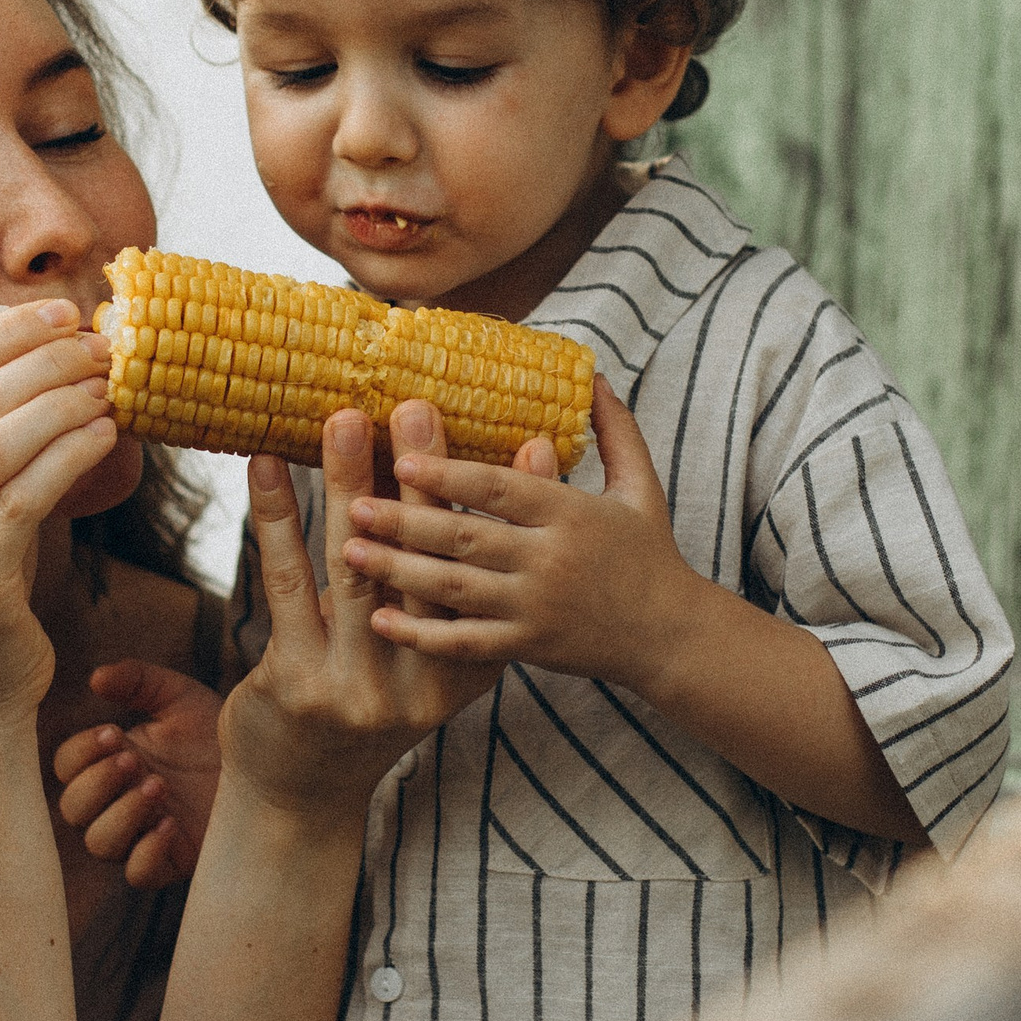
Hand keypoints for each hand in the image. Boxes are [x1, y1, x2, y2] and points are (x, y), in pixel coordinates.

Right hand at [54, 661, 223, 888]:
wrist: (267, 764)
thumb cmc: (216, 732)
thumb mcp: (178, 697)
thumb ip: (136, 680)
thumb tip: (96, 679)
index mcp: (111, 764)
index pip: (68, 767)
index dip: (81, 753)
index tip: (113, 734)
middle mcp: (119, 802)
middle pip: (74, 809)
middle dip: (96, 783)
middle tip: (134, 761)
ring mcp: (143, 834)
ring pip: (100, 843)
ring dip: (120, 814)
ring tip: (157, 786)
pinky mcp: (173, 861)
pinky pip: (138, 874)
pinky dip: (145, 852)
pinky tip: (171, 823)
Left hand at [219, 404, 505, 820]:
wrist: (302, 795)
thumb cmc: (371, 703)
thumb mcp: (434, 659)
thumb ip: (465, 585)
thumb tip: (513, 462)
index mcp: (474, 669)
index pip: (490, 567)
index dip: (492, 498)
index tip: (505, 434)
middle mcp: (428, 685)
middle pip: (431, 559)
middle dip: (421, 476)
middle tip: (412, 406)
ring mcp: (363, 690)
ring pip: (358, 566)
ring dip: (346, 484)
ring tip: (342, 420)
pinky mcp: (301, 688)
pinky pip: (290, 585)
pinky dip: (277, 519)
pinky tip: (266, 466)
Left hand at [339, 376, 699, 689]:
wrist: (673, 637)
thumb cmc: (652, 554)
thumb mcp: (642, 486)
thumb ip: (615, 430)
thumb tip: (594, 374)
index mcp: (572, 514)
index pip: (500, 488)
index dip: (449, 472)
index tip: (401, 456)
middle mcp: (550, 560)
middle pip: (465, 537)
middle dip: (404, 519)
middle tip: (353, 504)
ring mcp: (536, 608)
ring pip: (454, 589)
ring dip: (397, 570)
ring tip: (348, 549)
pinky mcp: (528, 647)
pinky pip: (465, 644)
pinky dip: (421, 634)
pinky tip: (379, 619)